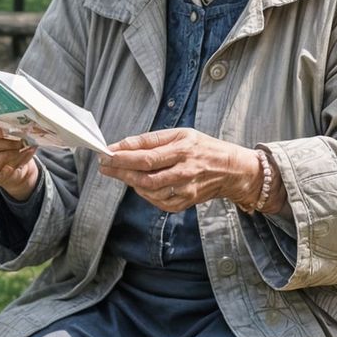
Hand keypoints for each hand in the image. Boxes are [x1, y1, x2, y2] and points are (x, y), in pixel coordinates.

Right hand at [0, 112, 40, 201]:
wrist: (9, 159)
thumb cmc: (4, 136)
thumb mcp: (3, 124)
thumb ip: (6, 122)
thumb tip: (21, 124)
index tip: (4, 130)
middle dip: (6, 142)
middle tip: (23, 138)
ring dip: (13, 152)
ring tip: (27, 146)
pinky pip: (1, 171)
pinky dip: (16, 162)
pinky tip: (26, 154)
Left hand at [97, 128, 261, 213]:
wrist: (231, 170)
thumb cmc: (203, 147)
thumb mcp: (181, 134)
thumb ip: (151, 140)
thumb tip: (124, 144)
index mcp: (183, 150)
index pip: (146, 157)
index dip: (123, 158)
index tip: (106, 154)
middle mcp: (184, 172)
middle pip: (145, 177)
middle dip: (120, 172)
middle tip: (104, 166)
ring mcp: (185, 190)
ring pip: (149, 191)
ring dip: (130, 182)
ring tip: (120, 173)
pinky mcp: (185, 203)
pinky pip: (158, 202)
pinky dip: (144, 193)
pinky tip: (139, 184)